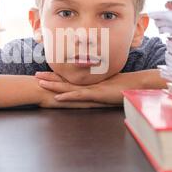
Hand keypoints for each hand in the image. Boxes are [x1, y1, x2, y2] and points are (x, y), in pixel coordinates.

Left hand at [35, 70, 165, 105]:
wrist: (135, 85)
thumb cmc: (123, 86)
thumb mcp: (107, 85)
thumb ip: (98, 85)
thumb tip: (93, 85)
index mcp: (88, 82)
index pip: (69, 79)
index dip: (57, 76)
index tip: (45, 74)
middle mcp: (87, 84)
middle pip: (65, 81)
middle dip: (50, 78)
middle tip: (36, 75)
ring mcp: (90, 89)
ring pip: (68, 87)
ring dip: (53, 86)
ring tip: (40, 83)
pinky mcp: (95, 95)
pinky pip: (79, 96)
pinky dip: (68, 97)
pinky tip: (58, 98)